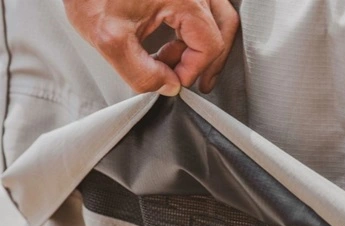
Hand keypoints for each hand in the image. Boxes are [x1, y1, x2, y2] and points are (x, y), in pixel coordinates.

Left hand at [63, 0, 238, 94]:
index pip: (209, 45)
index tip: (173, 82)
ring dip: (203, 46)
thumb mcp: (110, 38)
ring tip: (181, 65)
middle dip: (206, 61)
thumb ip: (142, 72)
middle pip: (223, 29)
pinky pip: (203, 9)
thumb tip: (168, 87)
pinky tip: (174, 44)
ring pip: (218, 17)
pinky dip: (194, 31)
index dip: (192, 70)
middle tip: (191, 81)